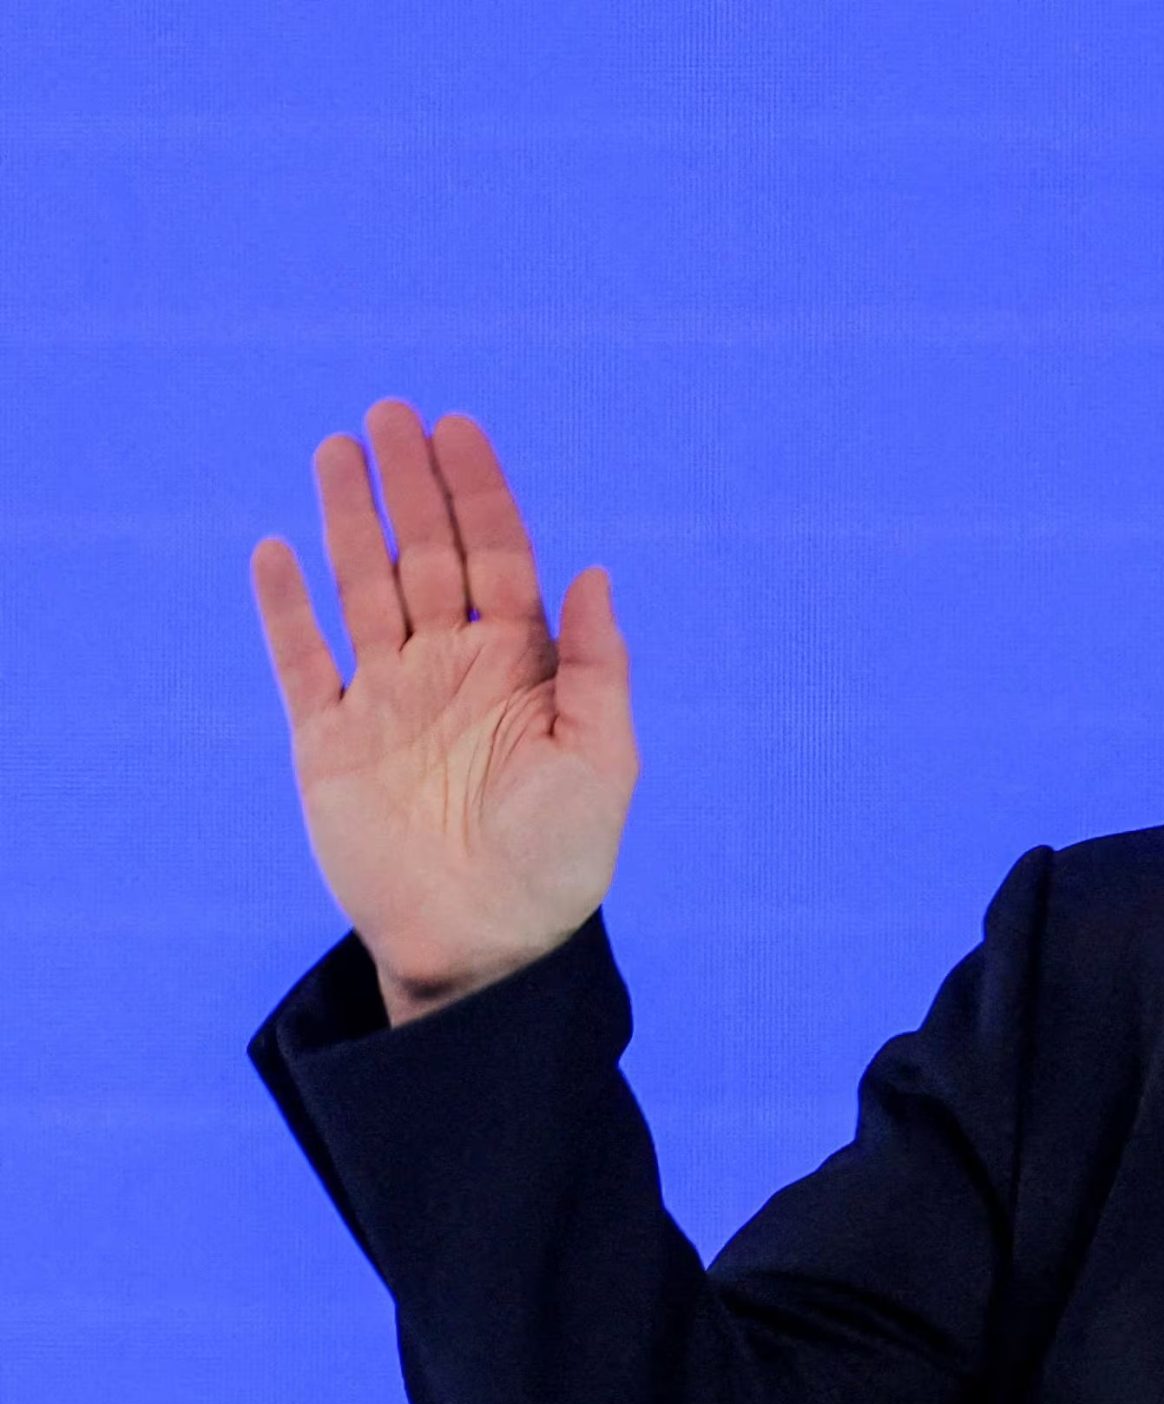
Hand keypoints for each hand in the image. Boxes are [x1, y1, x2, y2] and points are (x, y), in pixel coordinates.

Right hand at [250, 399, 637, 1015]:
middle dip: (412, 485)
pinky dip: (287, 608)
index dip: (480, 494)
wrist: (487, 947)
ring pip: (363, 588)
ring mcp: (388, 702)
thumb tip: (593, 572)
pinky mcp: (331, 744)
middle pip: (427, 555)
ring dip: (350, 519)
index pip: (498, 558)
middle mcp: (451, 671)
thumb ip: (596, 666)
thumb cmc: (560, 861)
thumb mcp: (602, 759)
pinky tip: (277, 550)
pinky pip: (303, 662)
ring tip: (338, 448)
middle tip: (393, 413)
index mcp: (520, 668)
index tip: (459, 430)